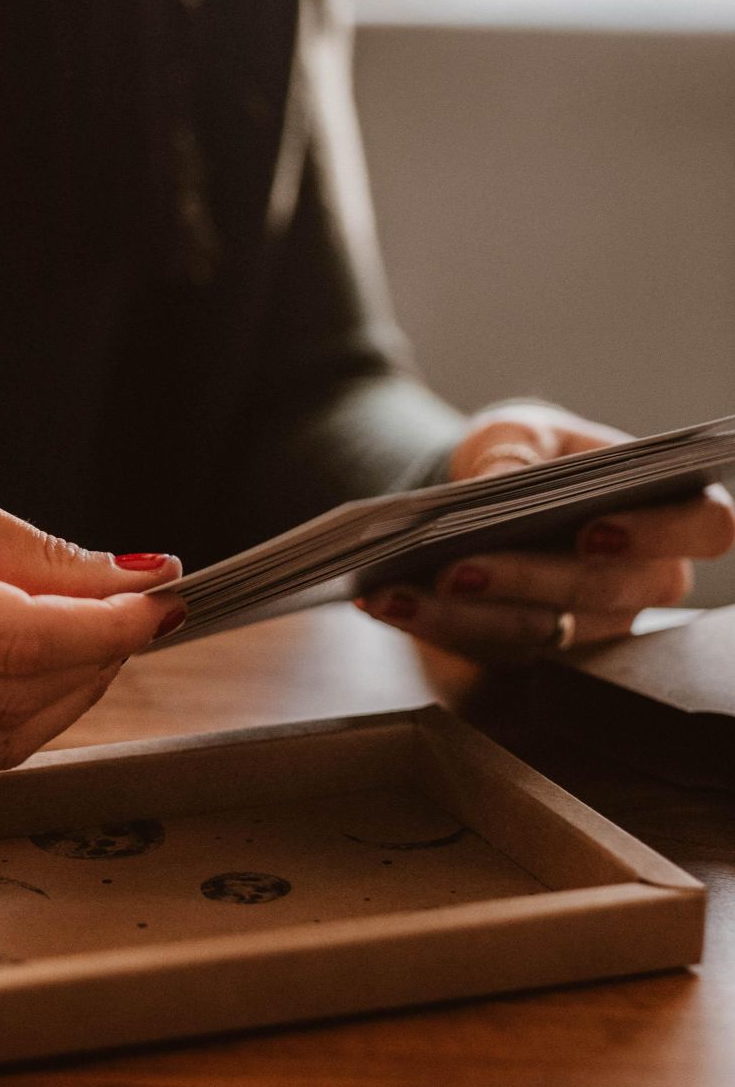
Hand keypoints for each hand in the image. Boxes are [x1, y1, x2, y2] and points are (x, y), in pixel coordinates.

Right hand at [0, 422, 182, 773]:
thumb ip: (27, 552)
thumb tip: (135, 582)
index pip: (11, 638)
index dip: (106, 629)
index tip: (165, 602)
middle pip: (8, 697)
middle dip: (95, 660)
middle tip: (137, 611)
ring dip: (62, 697)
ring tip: (91, 638)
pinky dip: (8, 716)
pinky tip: (27, 668)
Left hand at [355, 400, 734, 661]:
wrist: (465, 492)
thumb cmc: (518, 455)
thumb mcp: (516, 433)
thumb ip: (515, 453)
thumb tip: (504, 484)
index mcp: (664, 511)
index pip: (704, 527)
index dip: (658, 534)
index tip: (593, 527)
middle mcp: (640, 581)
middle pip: (606, 594)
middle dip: (529, 580)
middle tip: (459, 566)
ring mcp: (588, 627)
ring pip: (541, 634)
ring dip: (464, 616)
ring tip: (399, 589)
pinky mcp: (531, 654)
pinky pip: (485, 650)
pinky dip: (429, 625)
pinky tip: (384, 600)